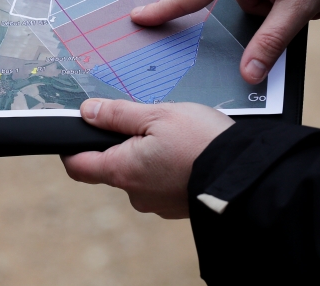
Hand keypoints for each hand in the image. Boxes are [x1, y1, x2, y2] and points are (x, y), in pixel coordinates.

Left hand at [62, 99, 233, 218]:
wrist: (248, 175)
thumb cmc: (203, 142)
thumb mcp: (157, 114)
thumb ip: (118, 114)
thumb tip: (87, 111)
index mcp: (122, 171)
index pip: (78, 166)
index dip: (71, 148)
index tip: (74, 132)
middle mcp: (135, 194)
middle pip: (112, 166)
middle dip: (123, 143)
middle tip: (147, 122)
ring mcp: (157, 203)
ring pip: (140, 173)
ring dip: (148, 154)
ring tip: (175, 135)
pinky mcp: (177, 206)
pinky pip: (161, 182)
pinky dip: (167, 166)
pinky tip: (187, 152)